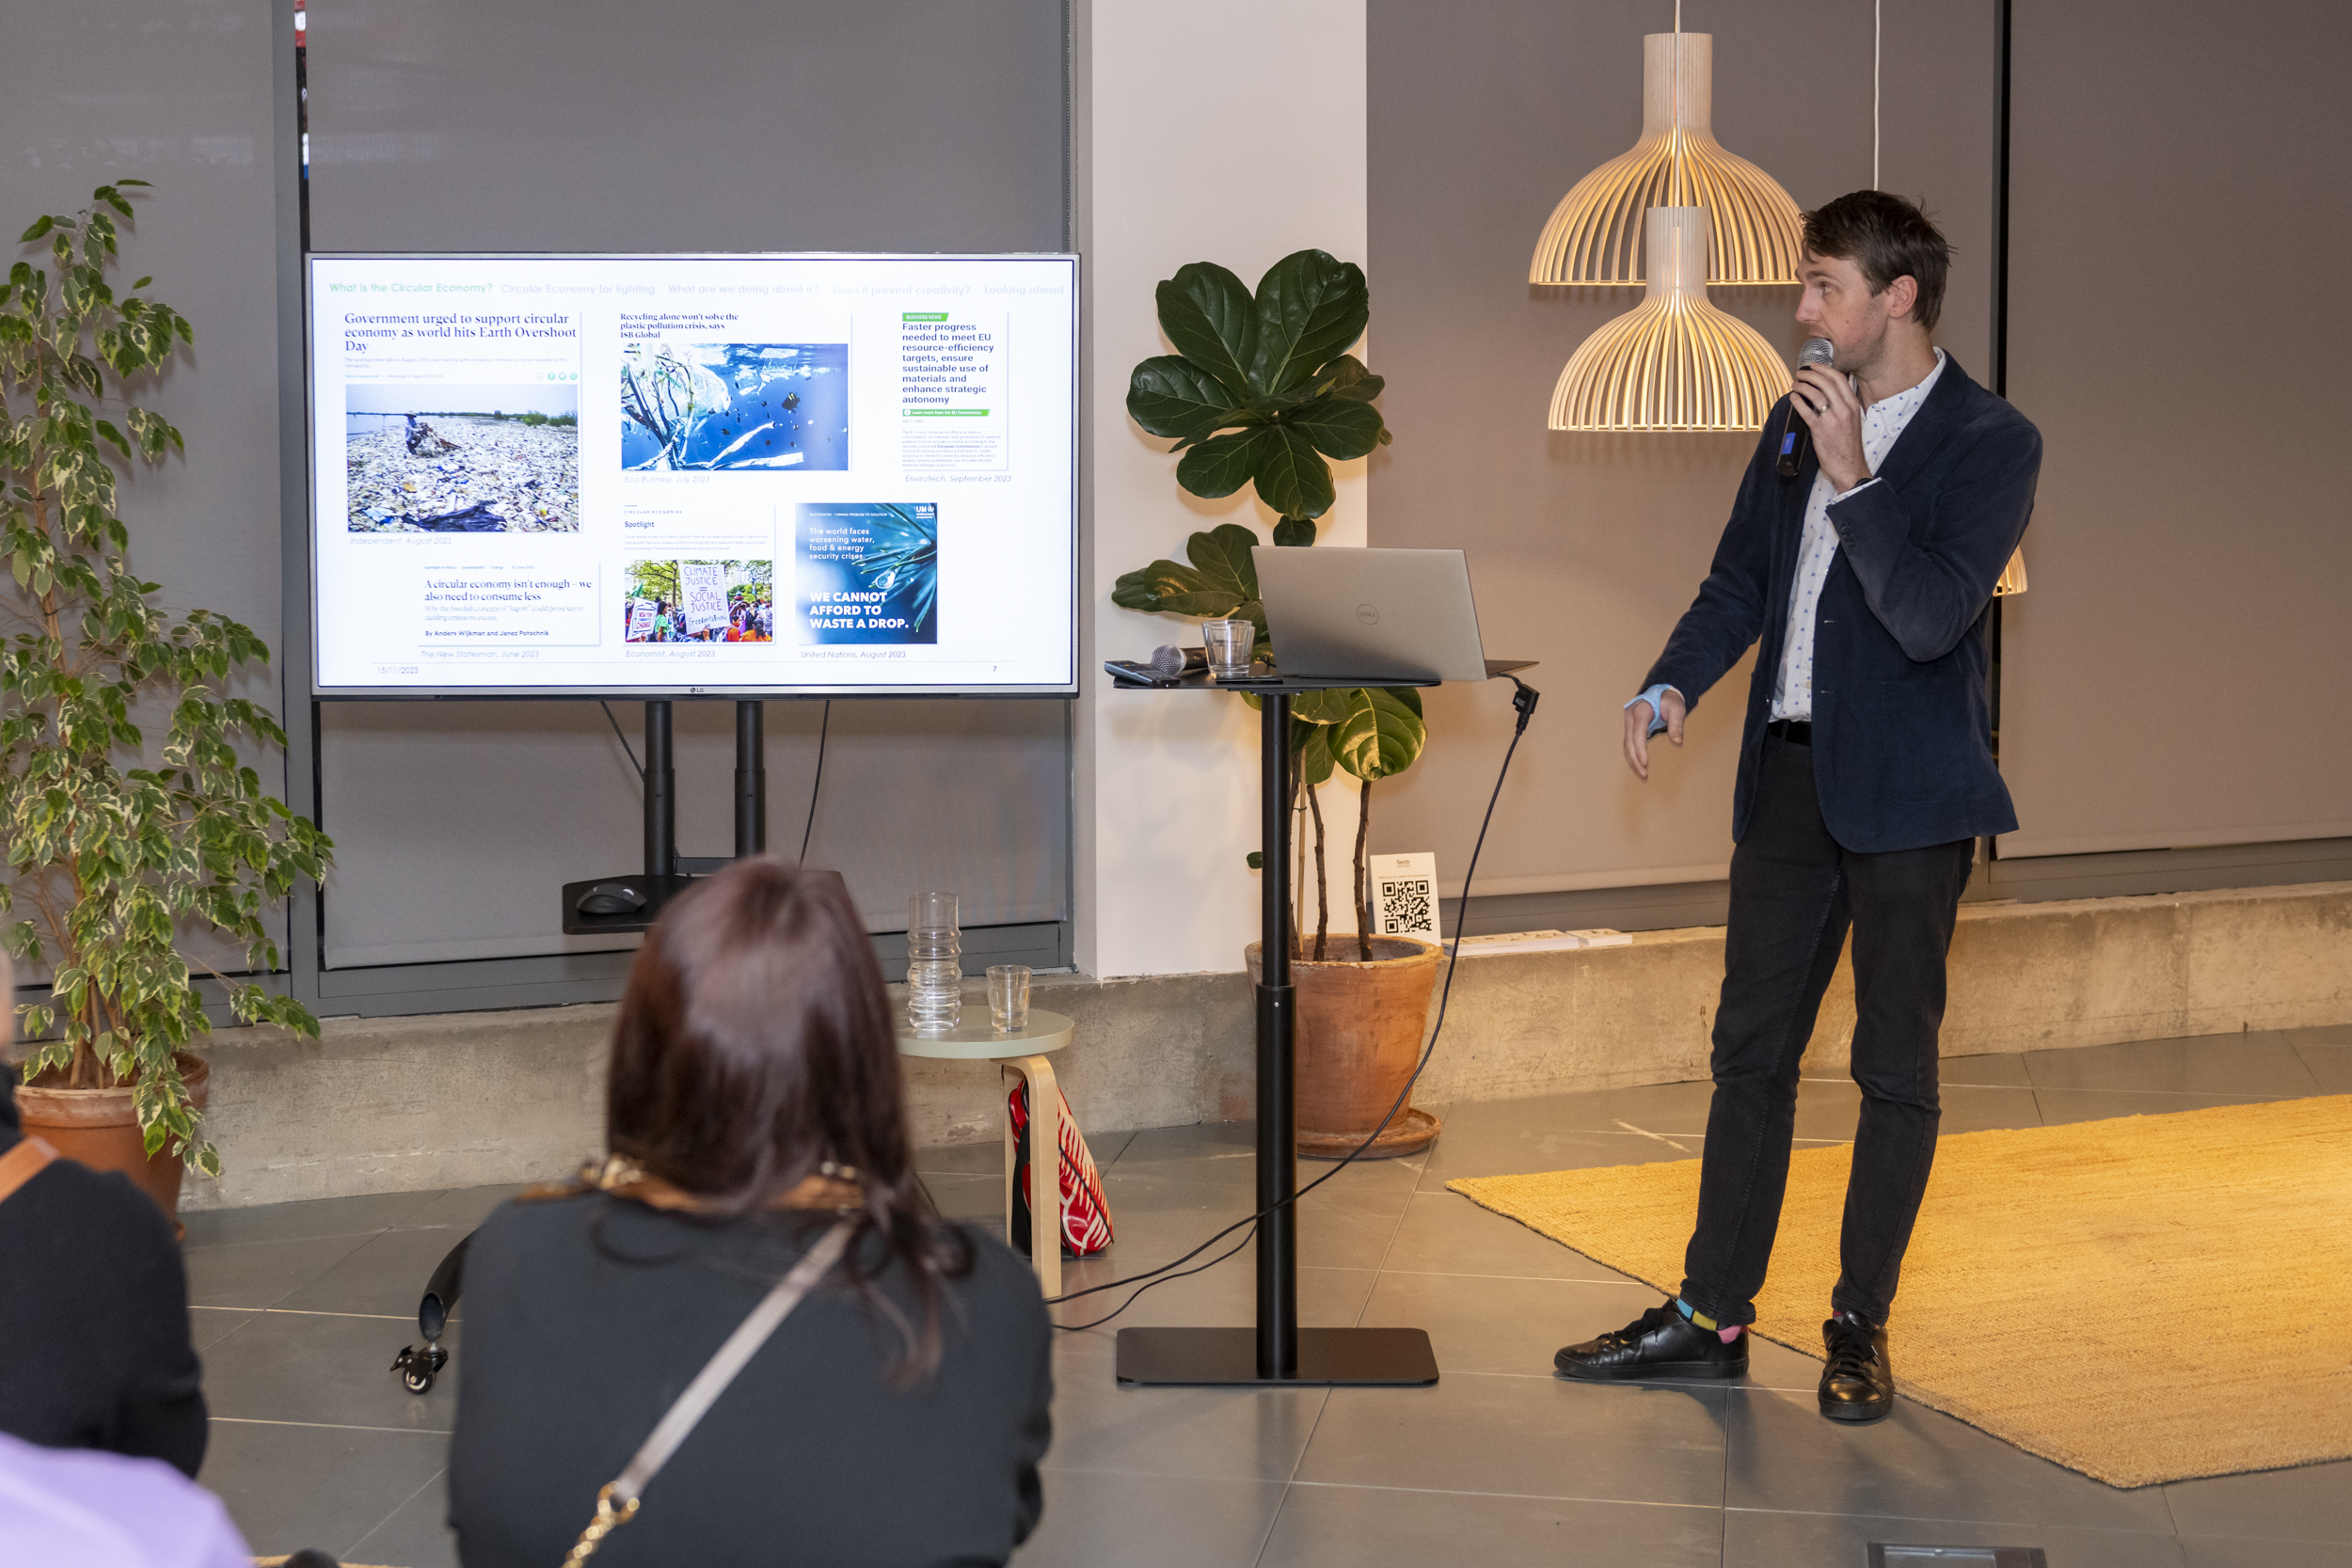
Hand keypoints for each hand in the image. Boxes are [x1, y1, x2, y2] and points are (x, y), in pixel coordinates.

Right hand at [1622, 689, 1685, 780]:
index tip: (1645, 763)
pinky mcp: (1630, 730)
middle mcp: (1630, 716)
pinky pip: (1628, 745)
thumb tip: (1677, 742)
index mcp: (1640, 710)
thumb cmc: (1669, 701)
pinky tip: (1639, 767)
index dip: (1640, 748)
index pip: (1637, 732)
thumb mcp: (1677, 709)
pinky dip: (1632, 757)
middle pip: (1628, 741)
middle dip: (1635, 759)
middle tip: (1644, 775)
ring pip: (1626, 745)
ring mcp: (1628, 723)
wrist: (1661, 694)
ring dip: (1632, 761)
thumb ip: (1677, 724)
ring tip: (1643, 775)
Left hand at [1791, 365, 1869, 491]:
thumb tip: (1830, 392)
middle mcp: (1844, 409)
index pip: (1839, 379)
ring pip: (1815, 394)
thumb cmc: (1849, 445)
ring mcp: (1832, 419)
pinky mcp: (1820, 430)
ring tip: (1795, 384)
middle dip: (1810, 374)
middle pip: (1826, 382)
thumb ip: (1844, 406)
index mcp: (1853, 405)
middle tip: (1800, 373)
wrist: (1849, 466)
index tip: (1814, 366)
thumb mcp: (1853, 420)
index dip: (1824, 369)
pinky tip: (1793, 398)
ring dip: (1802, 386)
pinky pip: (1806, 411)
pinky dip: (1797, 401)